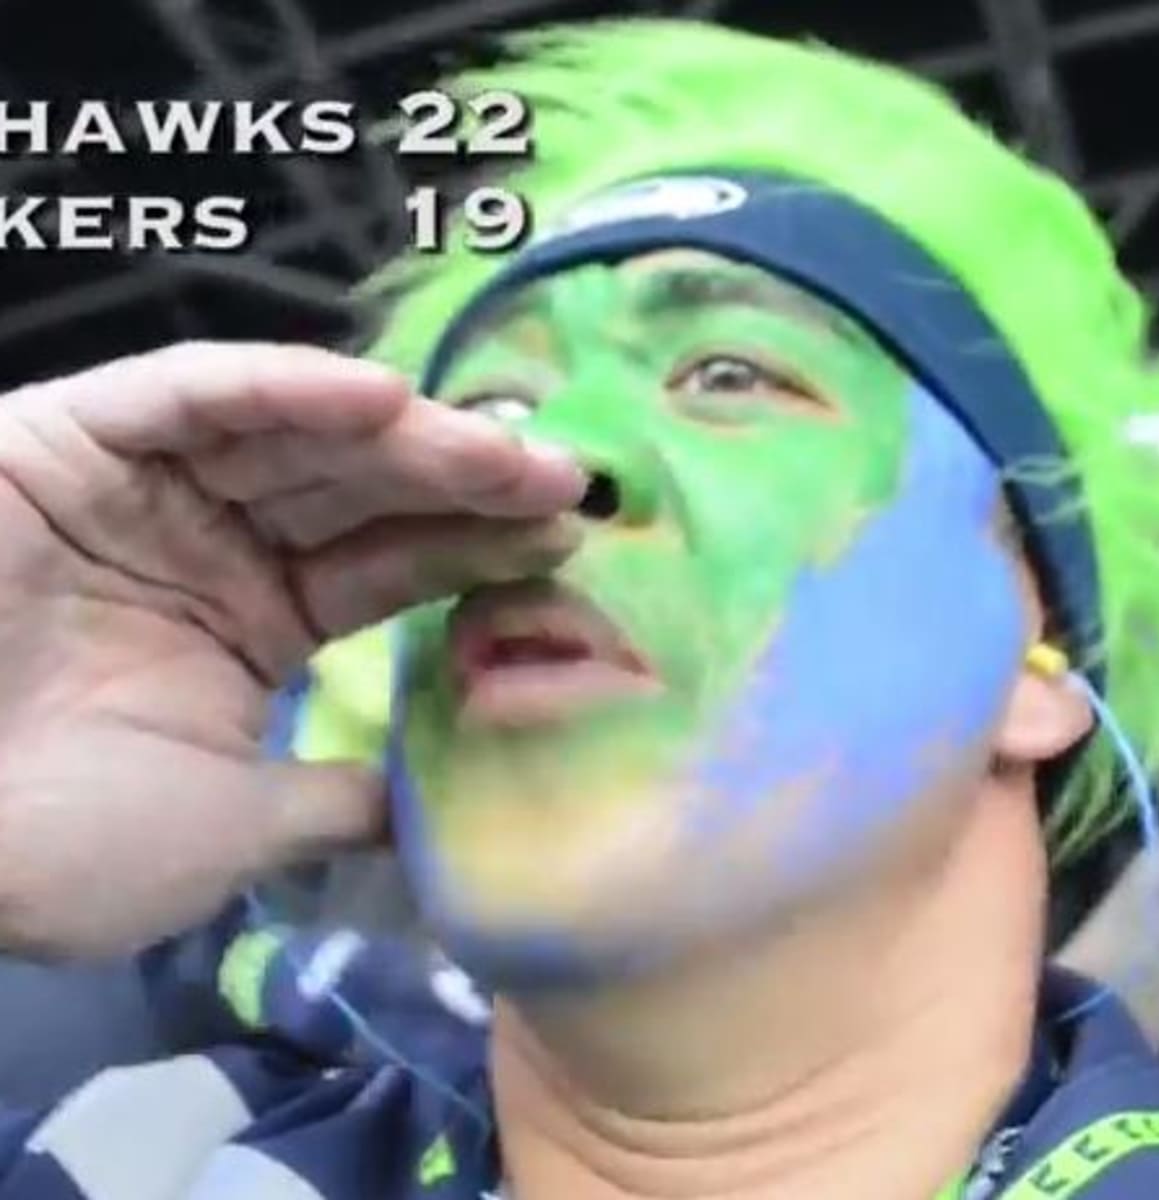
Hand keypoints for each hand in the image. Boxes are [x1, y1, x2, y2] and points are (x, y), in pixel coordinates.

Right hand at [0, 342, 584, 958]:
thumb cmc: (53, 844)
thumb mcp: (230, 831)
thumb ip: (334, 799)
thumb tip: (429, 805)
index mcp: (256, 625)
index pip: (391, 566)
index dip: (476, 546)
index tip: (566, 537)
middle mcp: (216, 544)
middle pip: (364, 490)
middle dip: (465, 479)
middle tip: (564, 477)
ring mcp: (153, 486)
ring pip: (300, 436)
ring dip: (404, 433)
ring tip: (504, 444)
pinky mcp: (78, 438)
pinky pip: (191, 397)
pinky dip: (281, 389)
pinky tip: (380, 399)